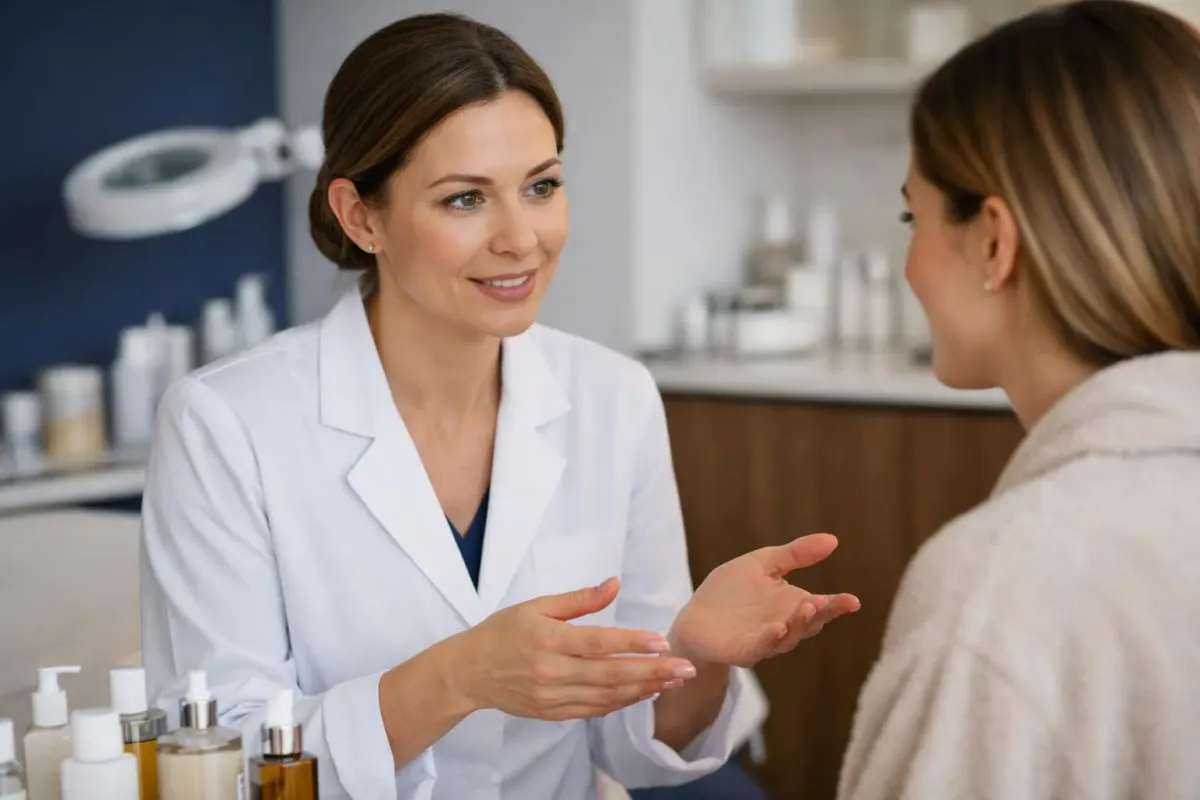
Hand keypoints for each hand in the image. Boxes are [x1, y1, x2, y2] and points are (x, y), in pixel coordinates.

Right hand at [451, 578, 697, 720]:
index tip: (663, 641)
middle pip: (610, 675)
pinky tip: (643, 693)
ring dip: (643, 690)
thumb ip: (578, 599)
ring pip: (606, 697)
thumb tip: (614, 584)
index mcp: (547, 639)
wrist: (470, 672)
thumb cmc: (504, 631)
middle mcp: (551, 671)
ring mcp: (552, 697)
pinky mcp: (552, 713)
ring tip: (672, 681)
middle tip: (685, 668)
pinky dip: (621, 703)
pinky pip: (594, 711)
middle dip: (652, 672)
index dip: (632, 643)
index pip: (598, 643)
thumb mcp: (536, 606)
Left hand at [670, 533, 859, 667]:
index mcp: (792, 605)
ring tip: (806, 608)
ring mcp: (765, 641)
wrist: (696, 616)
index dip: (837, 605)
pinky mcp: (743, 651)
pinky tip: (777, 628)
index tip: (852, 601)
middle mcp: (785, 626)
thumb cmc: (731, 590)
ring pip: (788, 637)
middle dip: (819, 614)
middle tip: (824, 601)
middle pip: (808, 624)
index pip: (821, 607)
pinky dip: (770, 639)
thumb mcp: (763, 563)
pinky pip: (760, 647)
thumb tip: (833, 540)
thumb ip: (795, 554)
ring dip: (798, 625)